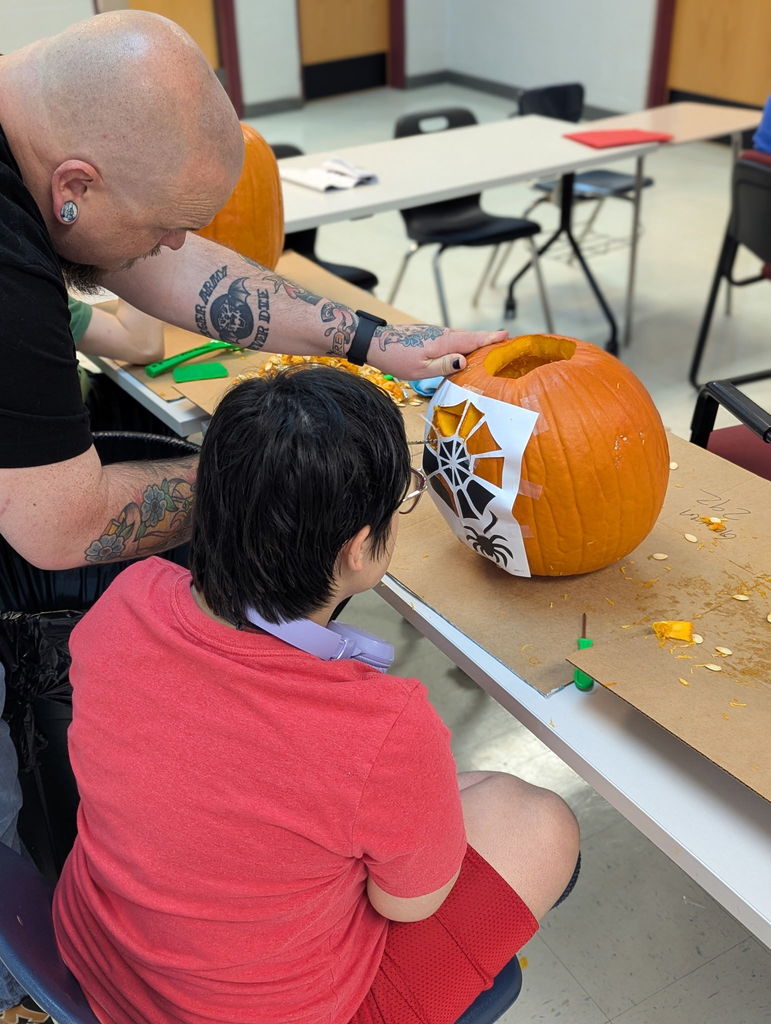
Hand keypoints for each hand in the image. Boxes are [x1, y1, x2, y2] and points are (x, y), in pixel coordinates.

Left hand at [366, 324, 507, 379]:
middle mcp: (442, 334)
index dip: (490, 338)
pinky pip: (452, 339)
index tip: (508, 336)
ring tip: (493, 346)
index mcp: (443, 342)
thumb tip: (465, 361)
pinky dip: (464, 343)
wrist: (375, 343)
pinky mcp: (430, 336)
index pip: (472, 340)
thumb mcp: (420, 369)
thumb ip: (444, 365)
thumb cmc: (395, 358)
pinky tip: (467, 350)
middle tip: (508, 342)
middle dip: (489, 339)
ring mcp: (436, 334)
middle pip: (470, 337)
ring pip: (461, 338)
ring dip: (477, 341)